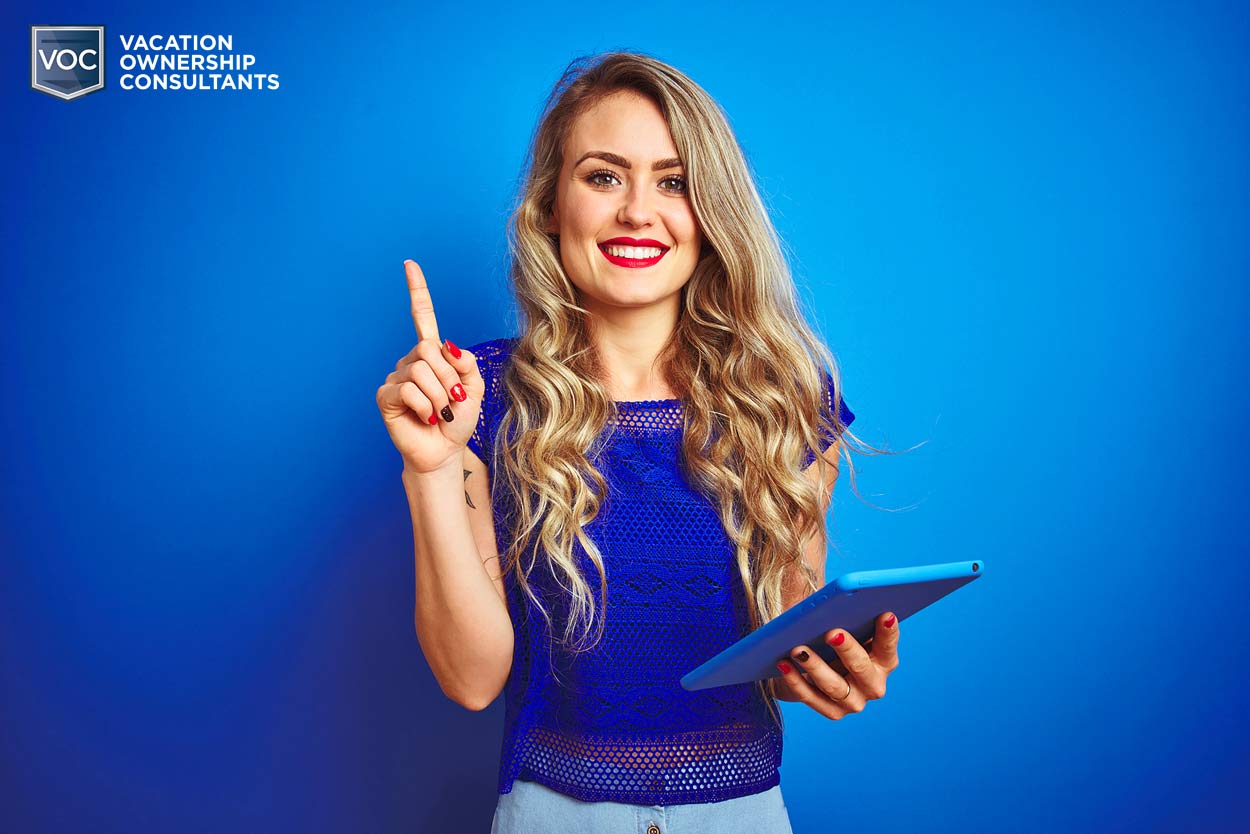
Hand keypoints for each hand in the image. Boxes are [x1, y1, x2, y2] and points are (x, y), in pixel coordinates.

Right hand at [375, 260, 484, 473]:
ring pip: (421, 371)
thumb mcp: (475, 388)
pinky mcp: (386, 396)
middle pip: (430, 350)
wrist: (445, 452)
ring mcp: (396, 376)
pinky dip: (425, 407)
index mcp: (433, 354)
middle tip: (451, 401)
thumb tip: (447, 346)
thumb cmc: (458, 420)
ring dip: (439, 396)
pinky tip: (425, 418)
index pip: (423, 317)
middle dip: (448, 378)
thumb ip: (467, 363)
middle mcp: (411, 360)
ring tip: (439, 413)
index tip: (409, 264)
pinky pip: (408, 390)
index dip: (417, 291)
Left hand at [774, 612, 899, 719]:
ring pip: (834, 686)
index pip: (888, 646)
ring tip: (798, 649)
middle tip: (832, 633)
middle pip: (861, 669)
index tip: (885, 614)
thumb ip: (847, 617)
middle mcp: (873, 685)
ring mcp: (853, 702)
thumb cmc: (833, 639)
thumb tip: (833, 604)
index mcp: (884, 661)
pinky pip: (811, 697)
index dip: (888, 632)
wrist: (816, 666)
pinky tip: (783, 664)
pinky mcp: (832, 712)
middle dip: (847, 650)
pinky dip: (796, 680)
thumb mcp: (844, 627)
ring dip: (815, 667)